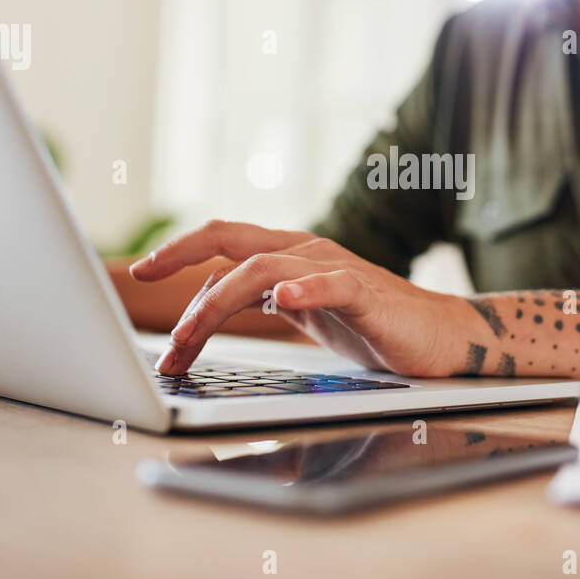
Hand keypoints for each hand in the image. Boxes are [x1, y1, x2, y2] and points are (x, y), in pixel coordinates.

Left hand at [128, 220, 479, 376]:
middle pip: (233, 241)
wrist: (441, 337)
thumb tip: (207, 308)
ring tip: (188, 335)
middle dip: (181, 260)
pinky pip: (333, 285)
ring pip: (264, 269)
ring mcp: (336, 269)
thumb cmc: (373, 326)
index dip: (177, 251)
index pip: (223, 242)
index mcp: (288, 255)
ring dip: (217, 301)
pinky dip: (306, 289)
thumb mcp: (303, 313)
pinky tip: (285, 299)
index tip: (138, 269)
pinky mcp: (369, 293)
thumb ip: (262, 301)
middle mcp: (306, 251)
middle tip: (142, 284)